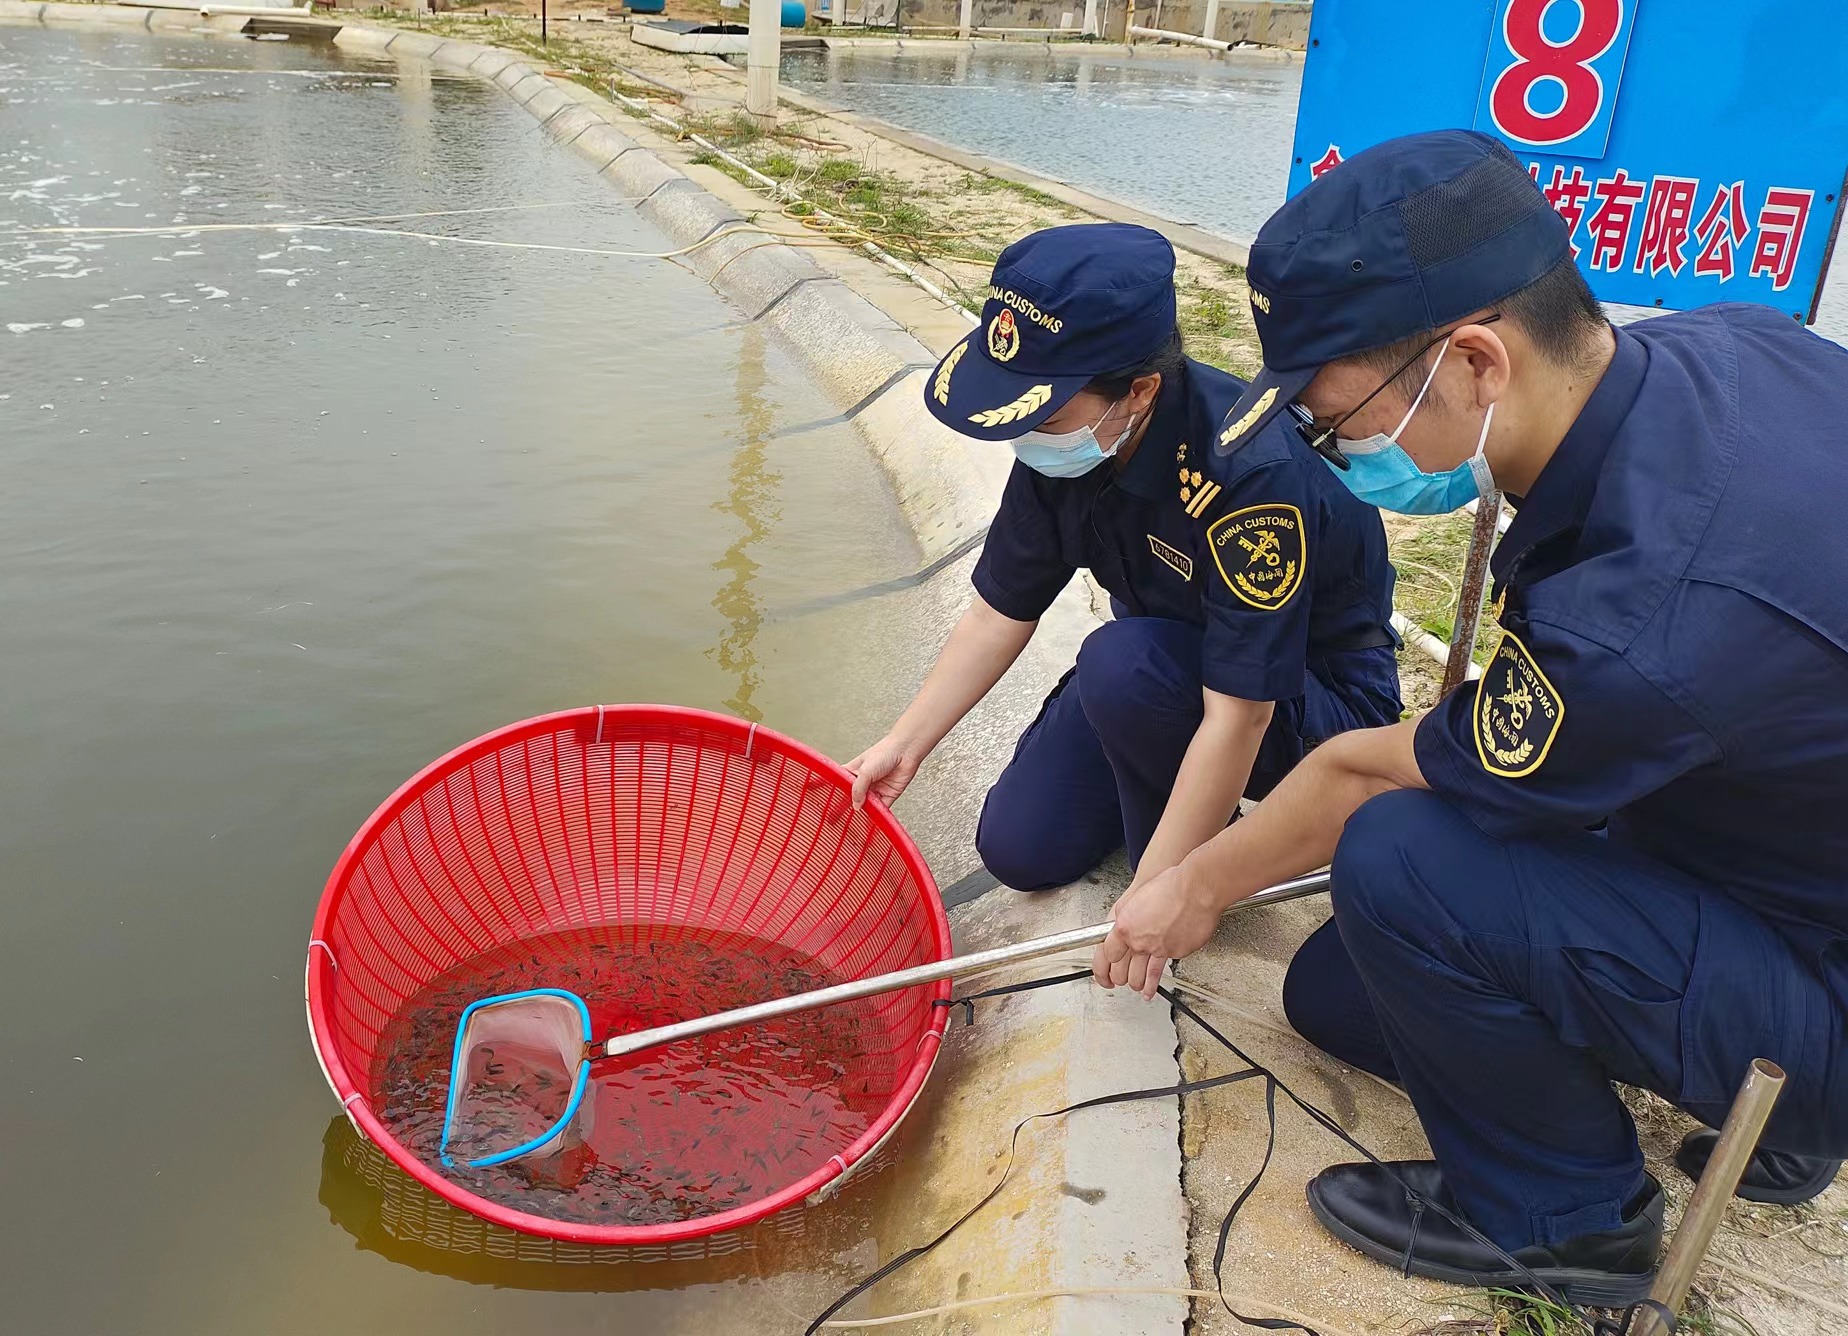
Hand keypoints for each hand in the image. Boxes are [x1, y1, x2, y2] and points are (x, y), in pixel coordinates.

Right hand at [844, 734, 923, 808]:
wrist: (906, 751)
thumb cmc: (886, 752)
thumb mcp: (865, 771)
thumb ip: (858, 789)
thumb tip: (855, 804)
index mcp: (855, 771)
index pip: (842, 784)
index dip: (838, 793)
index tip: (832, 802)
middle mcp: (865, 780)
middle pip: (855, 797)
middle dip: (850, 805)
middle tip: (842, 814)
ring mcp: (876, 788)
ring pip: (867, 804)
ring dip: (864, 810)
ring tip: (858, 816)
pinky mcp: (889, 795)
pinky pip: (881, 808)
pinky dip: (877, 813)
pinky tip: (872, 815)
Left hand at [1092, 859, 1222, 998]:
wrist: (1195, 890)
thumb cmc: (1169, 887)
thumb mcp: (1136, 899)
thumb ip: (1127, 917)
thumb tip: (1122, 927)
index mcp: (1124, 926)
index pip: (1106, 953)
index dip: (1104, 964)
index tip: (1106, 966)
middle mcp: (1139, 941)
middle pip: (1120, 971)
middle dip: (1118, 979)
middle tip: (1117, 981)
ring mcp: (1157, 949)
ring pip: (1140, 976)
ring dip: (1136, 985)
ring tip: (1136, 989)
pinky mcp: (1174, 954)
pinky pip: (1162, 967)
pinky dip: (1156, 981)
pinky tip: (1153, 988)